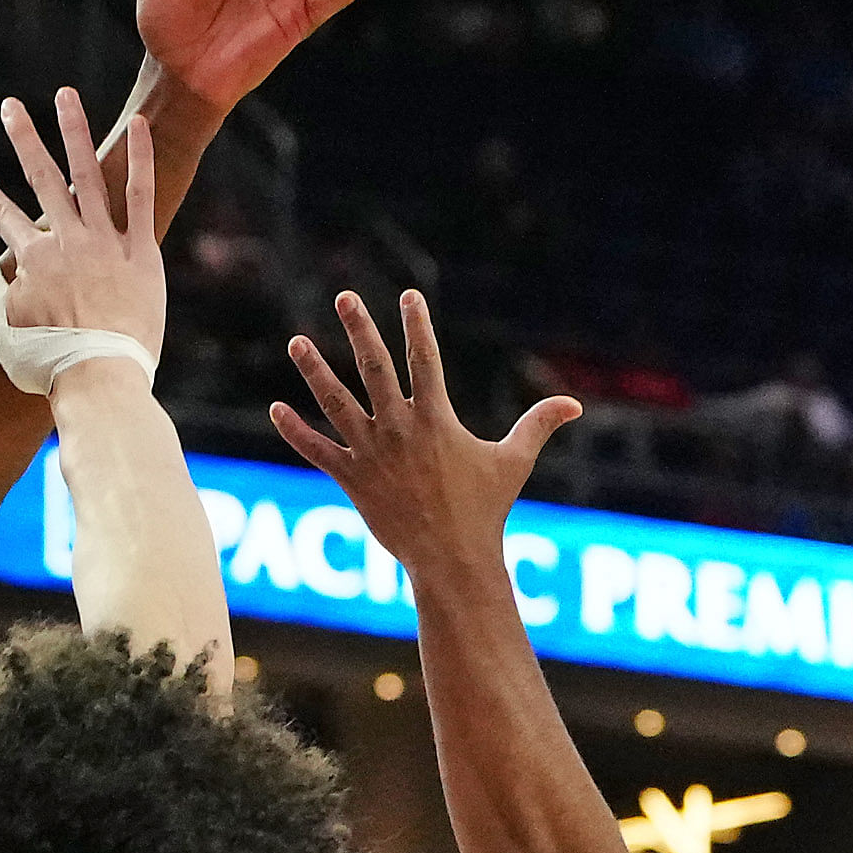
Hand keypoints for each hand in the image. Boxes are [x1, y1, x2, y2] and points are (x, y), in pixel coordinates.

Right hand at [0, 89, 161, 388]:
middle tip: (10, 105)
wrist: (100, 378)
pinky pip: (142, 196)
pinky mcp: (142, 252)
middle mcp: (66, 241)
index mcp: (32, 260)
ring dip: (73, 131)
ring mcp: (106, 243)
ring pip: (87, 174)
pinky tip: (137, 124)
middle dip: (23, 138)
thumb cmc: (45, 361)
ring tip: (65, 95)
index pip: (2, 215)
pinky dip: (139, 159)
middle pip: (41, 178)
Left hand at [271, 290, 578, 576]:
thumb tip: (575, 404)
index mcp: (436, 418)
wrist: (451, 557)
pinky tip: (277, 408)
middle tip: (345, 296)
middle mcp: (399, 428)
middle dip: (360, 329)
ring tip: (297, 341)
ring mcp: (371, 452)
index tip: (408, 294)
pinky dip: (295, 431)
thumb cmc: (485, 508)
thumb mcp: (514, 461)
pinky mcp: (351, 478)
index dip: (418, 324)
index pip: (425, 359)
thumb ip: (538, 425)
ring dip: (315, 370)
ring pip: (336, 402)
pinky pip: (317, 450)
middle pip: (374, 368)